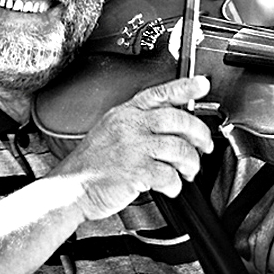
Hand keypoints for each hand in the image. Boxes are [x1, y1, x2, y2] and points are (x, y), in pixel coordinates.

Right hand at [54, 76, 213, 220]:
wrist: (68, 189)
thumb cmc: (91, 164)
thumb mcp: (111, 130)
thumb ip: (138, 123)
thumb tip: (173, 123)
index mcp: (125, 114)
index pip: (159, 93)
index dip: (184, 87)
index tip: (202, 85)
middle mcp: (130, 126)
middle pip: (177, 119)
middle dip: (199, 133)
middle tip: (204, 145)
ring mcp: (133, 148)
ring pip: (179, 148)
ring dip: (191, 163)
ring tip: (189, 171)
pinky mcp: (136, 171)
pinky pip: (169, 175)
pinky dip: (175, 184)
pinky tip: (171, 186)